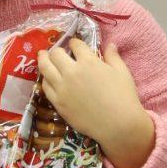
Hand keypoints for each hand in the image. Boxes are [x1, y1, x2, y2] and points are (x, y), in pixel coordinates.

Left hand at [36, 40, 154, 167]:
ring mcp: (62, 88)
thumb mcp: (122, 72)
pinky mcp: (58, 103)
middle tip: (57, 52)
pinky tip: (47, 78)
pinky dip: (45, 80)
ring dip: (43, 60)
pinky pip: (45, 87)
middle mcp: (71, 72)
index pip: (75, 45)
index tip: (74, 44)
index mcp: (88, 62)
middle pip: (55, 54)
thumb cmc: (123, 96)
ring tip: (42, 56)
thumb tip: (110, 44)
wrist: (118, 124)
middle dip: (56, 50)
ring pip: (45, 68)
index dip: (74, 42)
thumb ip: (113, 56)